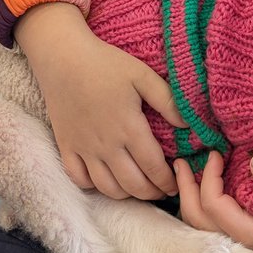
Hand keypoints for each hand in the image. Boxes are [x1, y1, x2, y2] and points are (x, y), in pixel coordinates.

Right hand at [16, 3, 186, 200]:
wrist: (63, 57)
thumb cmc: (106, 63)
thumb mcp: (142, 75)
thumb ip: (167, 101)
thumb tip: (189, 125)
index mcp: (129, 128)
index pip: (153, 167)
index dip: (167, 181)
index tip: (176, 183)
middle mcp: (107, 145)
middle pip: (133, 184)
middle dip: (152, 193)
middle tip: (162, 190)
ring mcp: (84, 149)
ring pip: (107, 187)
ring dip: (127, 194)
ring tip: (138, 188)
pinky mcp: (66, 146)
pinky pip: (79, 179)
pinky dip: (93, 186)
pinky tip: (105, 180)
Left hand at [174, 150, 252, 252]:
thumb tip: (252, 160)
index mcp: (249, 236)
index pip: (213, 206)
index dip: (209, 178)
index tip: (218, 154)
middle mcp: (239, 243)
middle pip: (196, 220)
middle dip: (186, 189)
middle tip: (181, 161)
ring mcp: (241, 243)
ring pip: (201, 225)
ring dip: (189, 198)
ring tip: (184, 173)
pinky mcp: (246, 238)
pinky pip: (213, 223)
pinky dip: (202, 205)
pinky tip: (204, 187)